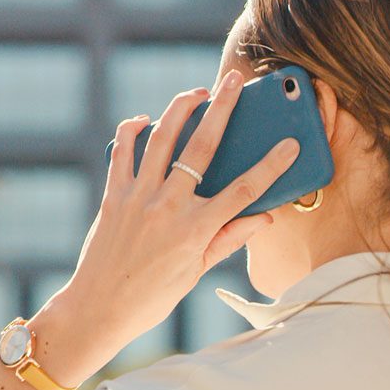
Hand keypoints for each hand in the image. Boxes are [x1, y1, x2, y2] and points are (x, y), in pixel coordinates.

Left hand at [50, 68, 300, 358]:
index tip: (290, 144)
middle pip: (202, 147)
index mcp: (196, 231)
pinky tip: (145, 120)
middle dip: (222, 108)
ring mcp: (138, 197)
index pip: (244, 191)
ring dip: (180, 109)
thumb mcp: (197, 272)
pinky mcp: (113, 195)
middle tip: (233, 80)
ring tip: (196, 93)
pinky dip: (132, 130)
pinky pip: (122, 151)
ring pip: (162, 138)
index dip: (271, 165)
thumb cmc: (152, 297)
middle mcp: (168, 208)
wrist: (99, 308)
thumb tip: (263, 217)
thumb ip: (228, 239)